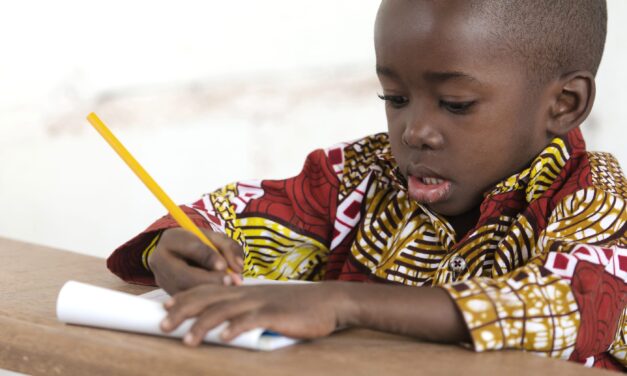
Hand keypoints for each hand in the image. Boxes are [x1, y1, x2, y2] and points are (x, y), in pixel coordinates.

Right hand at [147, 228, 244, 293]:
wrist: (178, 253)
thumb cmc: (199, 243)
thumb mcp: (214, 238)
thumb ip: (228, 248)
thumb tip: (238, 267)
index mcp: (172, 240)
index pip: (191, 248)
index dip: (208, 258)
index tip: (224, 266)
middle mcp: (161, 261)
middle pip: (184, 275)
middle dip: (210, 280)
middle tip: (231, 282)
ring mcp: (163, 281)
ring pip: (186, 291)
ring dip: (210, 293)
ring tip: (229, 289)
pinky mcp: (169, 294)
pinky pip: (187, 301)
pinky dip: (206, 300)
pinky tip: (221, 297)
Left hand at [160, 283, 348, 345]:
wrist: (328, 301)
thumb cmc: (297, 306)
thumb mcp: (268, 304)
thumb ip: (247, 310)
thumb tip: (227, 325)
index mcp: (245, 290)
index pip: (208, 290)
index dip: (185, 298)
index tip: (166, 308)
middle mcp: (248, 293)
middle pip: (208, 299)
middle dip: (183, 311)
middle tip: (162, 325)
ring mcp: (261, 302)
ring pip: (224, 310)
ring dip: (203, 325)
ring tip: (187, 340)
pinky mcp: (275, 314)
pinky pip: (251, 320)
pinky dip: (235, 328)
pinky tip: (223, 338)